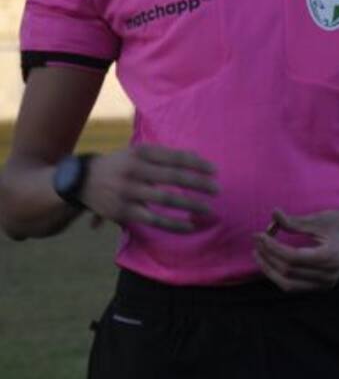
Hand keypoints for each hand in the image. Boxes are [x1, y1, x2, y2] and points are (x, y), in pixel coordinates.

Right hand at [82, 145, 218, 232]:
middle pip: (173, 176)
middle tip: (217, 189)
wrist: (81, 181)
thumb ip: (162, 156)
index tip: (215, 170)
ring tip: (208, 208)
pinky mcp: (124, 212)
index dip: (197, 163)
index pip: (175, 157)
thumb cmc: (119, 165)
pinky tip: (189, 226)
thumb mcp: (137, 152)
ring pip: (165, 199)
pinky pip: (153, 219)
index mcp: (141, 152)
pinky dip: (173, 224)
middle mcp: (135, 170)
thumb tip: (196, 160)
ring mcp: (129, 192)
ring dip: (190, 205)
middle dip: (198, 183)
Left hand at [252, 207, 338, 292]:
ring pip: (289, 284)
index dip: (272, 247)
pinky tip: (273, 263)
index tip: (259, 235)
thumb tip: (273, 214)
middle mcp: (328, 275)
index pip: (291, 258)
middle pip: (288, 273)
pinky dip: (281, 275)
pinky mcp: (323, 285)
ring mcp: (326, 283)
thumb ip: (295, 222)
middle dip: (267, 258)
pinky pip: (296, 285)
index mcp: (328, 257)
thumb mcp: (319, 219)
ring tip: (259, 255)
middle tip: (256, 243)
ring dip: (271, 270)